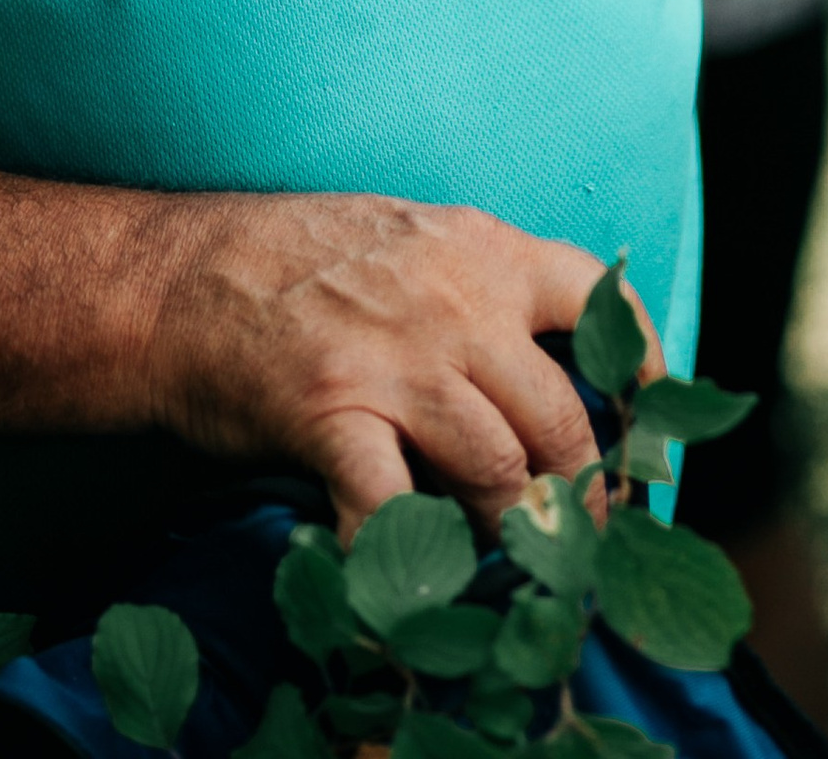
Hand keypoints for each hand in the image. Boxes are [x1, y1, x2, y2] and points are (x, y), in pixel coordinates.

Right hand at [143, 190, 636, 535]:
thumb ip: (475, 292)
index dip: (640, 379)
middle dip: (581, 498)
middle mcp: (454, 302)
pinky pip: (395, 509)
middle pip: (561, 419)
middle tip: (576, 543)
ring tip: (502, 563)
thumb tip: (540, 374)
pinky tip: (409, 585)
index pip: (598, 301)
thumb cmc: (294, 263)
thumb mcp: (408, 241)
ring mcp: (396, 361)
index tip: (646, 445)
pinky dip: (411, 561)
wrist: (181, 277)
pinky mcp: (334, 414)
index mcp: (480, 251)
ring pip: (501, 471)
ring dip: (510, 534)